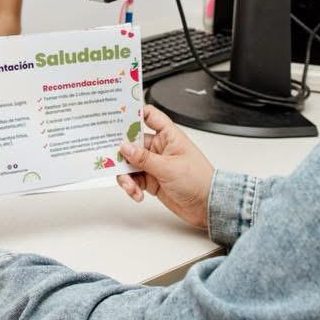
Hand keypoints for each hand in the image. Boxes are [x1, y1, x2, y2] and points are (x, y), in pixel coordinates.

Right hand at [115, 105, 214, 230]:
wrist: (207, 205)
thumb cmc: (199, 180)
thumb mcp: (169, 167)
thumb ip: (144, 158)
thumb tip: (125, 147)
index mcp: (168, 136)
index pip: (150, 116)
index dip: (134, 114)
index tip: (117, 119)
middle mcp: (160, 148)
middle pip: (133, 143)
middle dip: (122, 153)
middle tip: (113, 160)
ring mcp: (155, 164)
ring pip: (130, 164)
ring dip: (126, 176)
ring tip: (130, 186)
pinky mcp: (152, 180)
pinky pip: (134, 180)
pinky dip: (132, 187)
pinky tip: (137, 193)